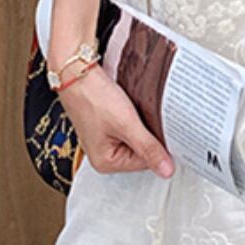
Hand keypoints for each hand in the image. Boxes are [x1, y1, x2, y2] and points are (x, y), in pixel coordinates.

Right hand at [59, 64, 174, 177]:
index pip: (146, 163)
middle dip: (150, 135)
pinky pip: (131, 128)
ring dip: (144, 126)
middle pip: (142, 152)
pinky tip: (134, 108)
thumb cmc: (93, 97)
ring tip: (138, 111)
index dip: (158, 146)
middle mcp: (105, 155)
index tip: (165, 130)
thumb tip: (166, 170)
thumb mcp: (126, 124)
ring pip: (138, 138)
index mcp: (106, 162)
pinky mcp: (109, 126)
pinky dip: (136, 119)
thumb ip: (148, 148)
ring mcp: (106, 140)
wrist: (77, 73)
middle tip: (149, 117)